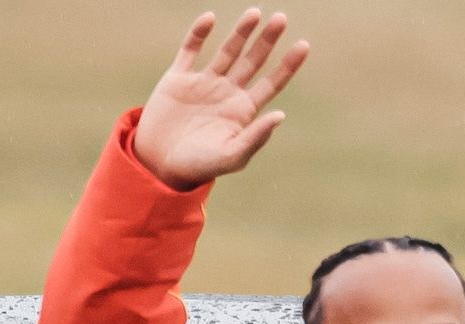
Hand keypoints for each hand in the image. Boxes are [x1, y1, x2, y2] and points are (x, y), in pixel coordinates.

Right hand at [134, 8, 308, 190]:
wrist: (160, 165)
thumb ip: (256, 137)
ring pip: (227, 51)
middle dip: (267, 40)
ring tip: (255, 13)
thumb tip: (280, 115)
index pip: (271, 84)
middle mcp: (227, 93)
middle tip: (282, 18)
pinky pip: (190, 49)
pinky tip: (210, 19)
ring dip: (241, 32)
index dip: (287, 66)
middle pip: (253, 61)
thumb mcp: (231, 156)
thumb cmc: (200, 167)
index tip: (304, 45)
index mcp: (242, 112)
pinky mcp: (178, 78)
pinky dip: (198, 33)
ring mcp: (203, 83)